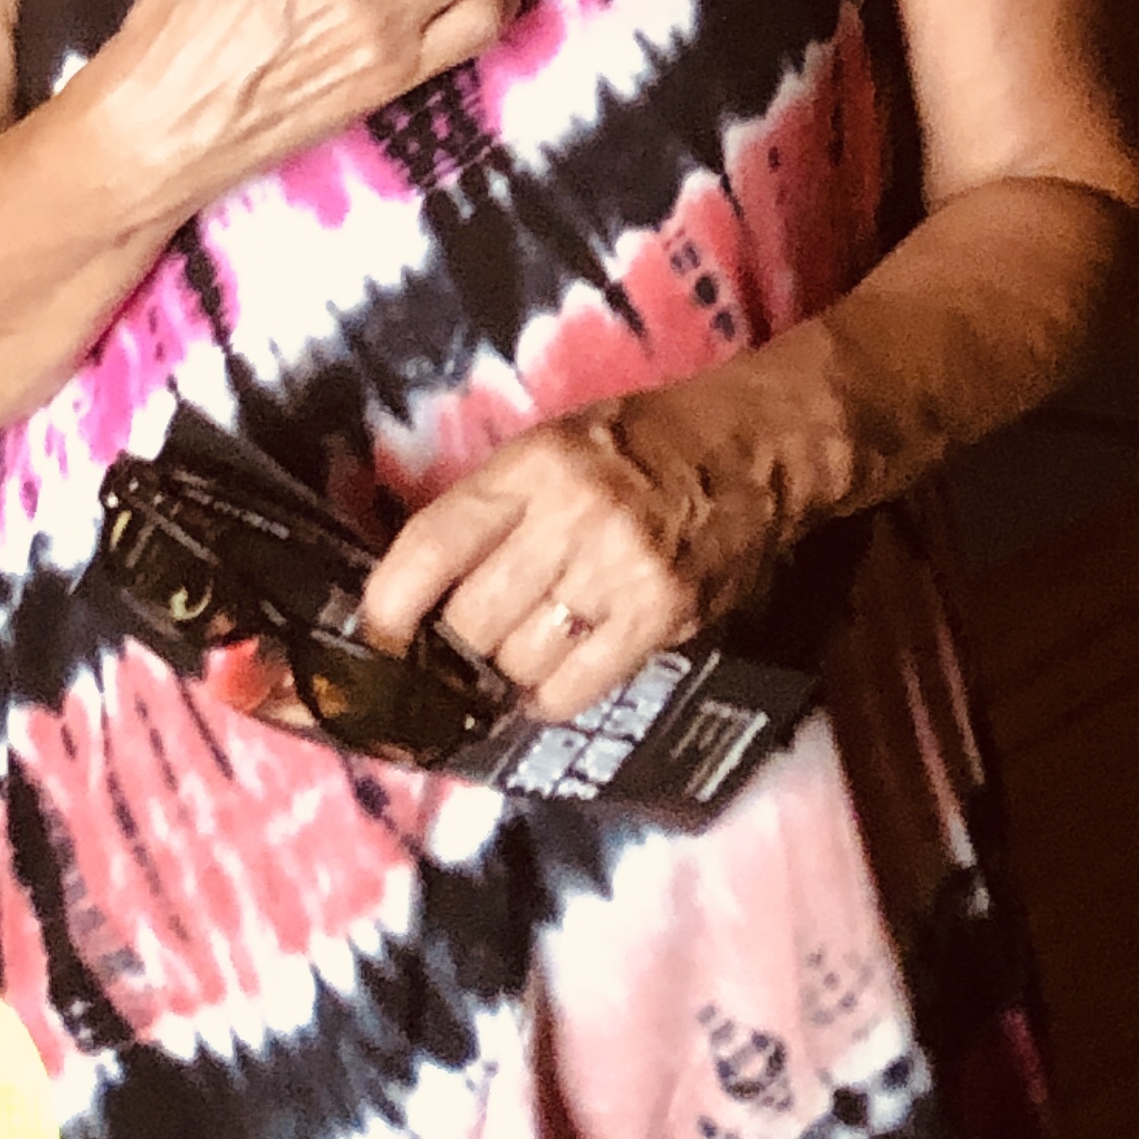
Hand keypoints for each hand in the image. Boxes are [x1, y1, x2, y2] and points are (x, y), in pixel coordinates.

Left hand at [358, 380, 794, 724]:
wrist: (759, 445)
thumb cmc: (643, 443)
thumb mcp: (558, 444)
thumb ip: (493, 509)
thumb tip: (415, 594)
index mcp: (536, 462)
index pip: (432, 545)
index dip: (388, 607)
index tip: (378, 638)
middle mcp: (573, 513)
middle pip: (470, 622)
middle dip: (458, 646)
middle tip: (468, 643)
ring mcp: (620, 567)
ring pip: (517, 663)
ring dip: (507, 671)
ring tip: (526, 647)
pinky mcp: (661, 615)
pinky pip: (571, 689)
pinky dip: (550, 695)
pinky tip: (559, 671)